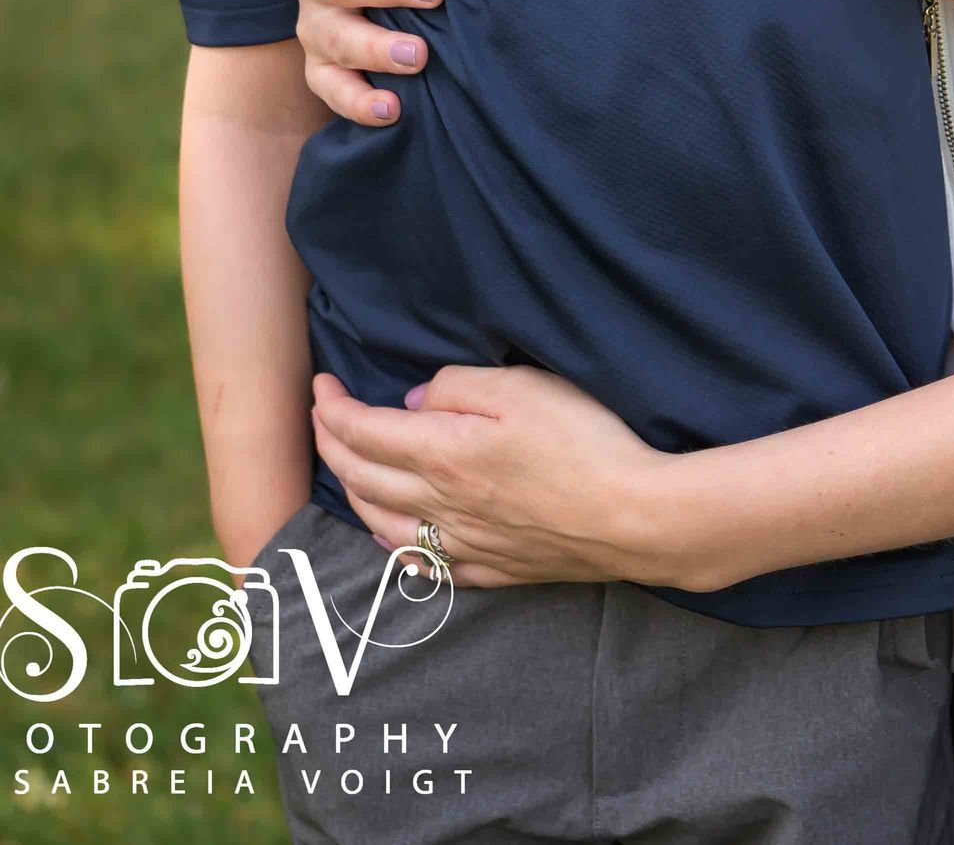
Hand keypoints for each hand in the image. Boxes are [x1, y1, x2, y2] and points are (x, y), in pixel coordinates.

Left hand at [309, 368, 686, 589]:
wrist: (633, 517)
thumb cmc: (584, 442)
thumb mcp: (521, 386)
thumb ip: (456, 387)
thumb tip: (411, 402)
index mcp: (441, 453)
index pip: (362, 431)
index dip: (331, 407)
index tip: (321, 383)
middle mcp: (440, 505)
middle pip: (359, 478)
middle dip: (329, 444)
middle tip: (320, 417)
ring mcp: (462, 544)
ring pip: (380, 526)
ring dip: (351, 494)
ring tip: (345, 470)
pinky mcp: (491, 570)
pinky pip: (422, 566)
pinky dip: (392, 547)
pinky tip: (392, 538)